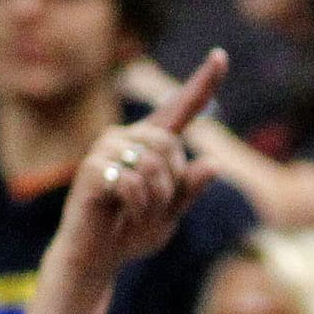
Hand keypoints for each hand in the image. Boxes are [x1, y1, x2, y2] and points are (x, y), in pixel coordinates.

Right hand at [59, 49, 226, 279]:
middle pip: (170, 145)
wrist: (95, 256)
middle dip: (172, 184)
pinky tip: (123, 214)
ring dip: (155, 200)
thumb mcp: (169, 214)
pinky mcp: (92, 167)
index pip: (180, 109)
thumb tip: (214, 164)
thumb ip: (189, 191)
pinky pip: (132, 182)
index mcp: (150, 143)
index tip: (221, 56)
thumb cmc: (129, 232)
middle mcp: (127, 137)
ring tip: (139, 213)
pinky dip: (137, 207)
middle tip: (157, 208)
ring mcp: (106, 148)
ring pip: (152, 164)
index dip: (202, 84)